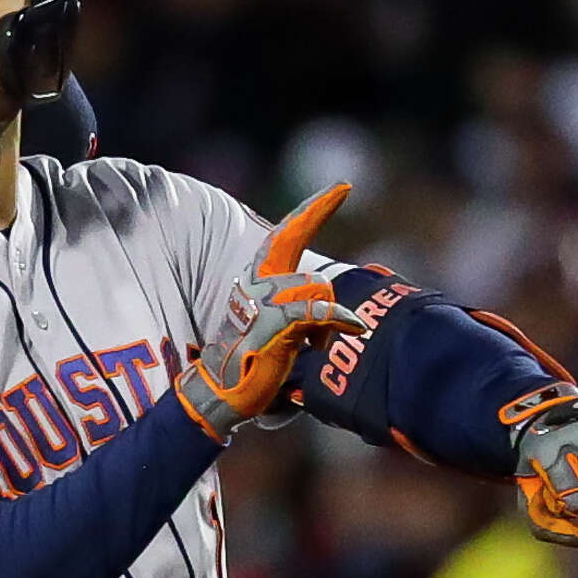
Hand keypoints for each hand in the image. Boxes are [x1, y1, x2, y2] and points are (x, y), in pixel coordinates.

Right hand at [176, 185, 369, 441]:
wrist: (223, 390)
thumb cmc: (254, 357)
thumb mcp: (277, 321)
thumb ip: (297, 303)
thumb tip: (329, 300)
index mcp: (258, 278)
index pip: (284, 236)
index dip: (310, 211)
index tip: (337, 188)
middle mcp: (257, 280)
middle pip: (291, 236)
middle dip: (316, 209)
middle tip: (343, 186)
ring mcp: (264, 300)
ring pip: (314, 283)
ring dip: (330, 312)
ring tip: (323, 338)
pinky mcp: (275, 323)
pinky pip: (317, 310)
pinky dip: (339, 318)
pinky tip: (353, 328)